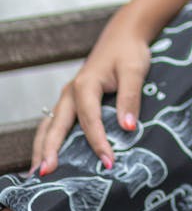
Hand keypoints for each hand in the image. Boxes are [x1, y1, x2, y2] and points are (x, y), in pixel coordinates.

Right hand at [31, 6, 152, 174]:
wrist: (123, 36)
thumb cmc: (128, 52)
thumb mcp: (134, 70)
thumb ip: (130, 98)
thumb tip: (128, 128)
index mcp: (85, 85)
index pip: (90, 120)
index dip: (98, 142)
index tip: (108, 162)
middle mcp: (71, 93)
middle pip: (56, 125)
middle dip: (49, 150)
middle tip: (46, 175)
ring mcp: (68, 97)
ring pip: (50, 125)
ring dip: (42, 148)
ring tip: (37, 173)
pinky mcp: (72, 101)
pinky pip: (56, 123)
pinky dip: (49, 140)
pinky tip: (48, 157)